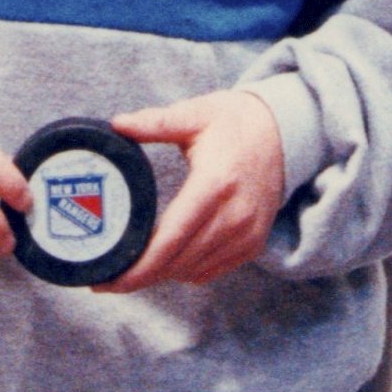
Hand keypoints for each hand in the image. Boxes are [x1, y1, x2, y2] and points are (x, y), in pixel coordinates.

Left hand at [101, 91, 284, 291]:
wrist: (285, 132)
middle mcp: (234, 216)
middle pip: (177, 263)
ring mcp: (247, 234)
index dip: (136, 266)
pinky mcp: (253, 244)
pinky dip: (185, 271)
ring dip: (161, 275)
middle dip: (139, 276)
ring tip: (131, 269)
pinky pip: (211, 272)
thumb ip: (155, 122)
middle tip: (107, 278)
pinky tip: (165, 262)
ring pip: (192, 272)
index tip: (107, 278)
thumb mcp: (195, 114)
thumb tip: (116, 124)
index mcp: (215, 184)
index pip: (170, 240)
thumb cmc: (236, 121)